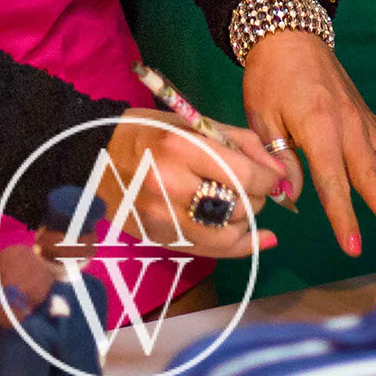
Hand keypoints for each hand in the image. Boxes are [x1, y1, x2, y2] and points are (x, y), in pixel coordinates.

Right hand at [96, 109, 281, 257]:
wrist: (96, 158)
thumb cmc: (150, 133)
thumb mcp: (195, 124)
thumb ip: (241, 144)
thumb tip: (279, 174)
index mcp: (181, 149)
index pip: (244, 176)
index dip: (268, 181)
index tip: (272, 179)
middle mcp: (171, 187)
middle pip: (239, 206)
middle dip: (257, 198)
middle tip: (252, 188)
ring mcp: (163, 218)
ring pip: (229, 234)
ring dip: (247, 223)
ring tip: (243, 207)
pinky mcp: (160, 239)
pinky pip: (210, 251)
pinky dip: (238, 246)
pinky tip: (256, 238)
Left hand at [242, 31, 375, 259]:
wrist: (289, 34)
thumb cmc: (269, 76)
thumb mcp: (261, 116)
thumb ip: (279, 157)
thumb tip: (291, 197)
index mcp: (318, 130)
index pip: (332, 182)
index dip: (343, 216)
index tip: (355, 247)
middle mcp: (348, 127)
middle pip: (373, 177)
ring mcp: (363, 120)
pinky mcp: (367, 114)